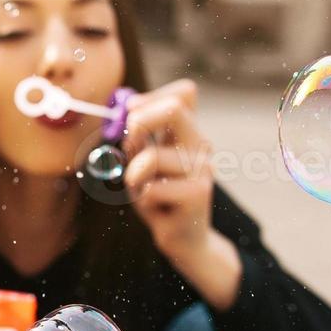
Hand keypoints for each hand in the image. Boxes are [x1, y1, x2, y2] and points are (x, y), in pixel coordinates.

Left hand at [121, 81, 243, 310]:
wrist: (183, 238)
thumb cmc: (159, 196)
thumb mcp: (143, 160)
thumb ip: (138, 134)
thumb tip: (129, 104)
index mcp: (188, 132)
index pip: (185, 92)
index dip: (151, 98)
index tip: (131, 118)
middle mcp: (200, 145)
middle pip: (175, 109)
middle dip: (139, 123)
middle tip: (129, 147)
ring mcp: (202, 169)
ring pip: (152, 157)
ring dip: (134, 176)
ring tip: (143, 190)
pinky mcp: (198, 195)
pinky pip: (152, 189)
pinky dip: (143, 199)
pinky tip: (157, 208)